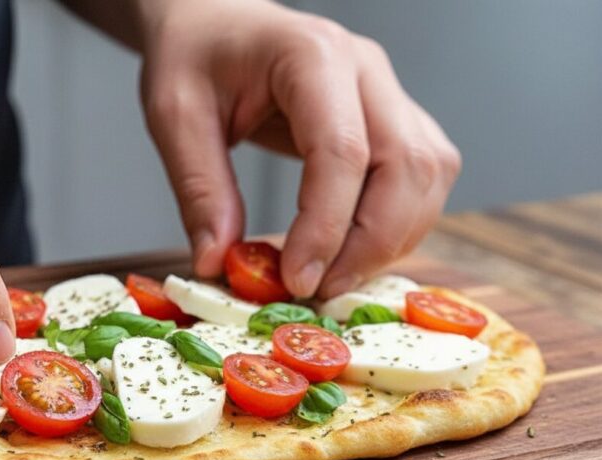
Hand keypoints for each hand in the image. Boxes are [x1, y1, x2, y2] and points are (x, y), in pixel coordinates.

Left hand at [138, 0, 460, 297]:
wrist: (215, 22)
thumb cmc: (194, 56)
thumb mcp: (174, 115)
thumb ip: (199, 188)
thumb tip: (219, 262)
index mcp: (311, 56)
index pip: (342, 150)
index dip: (325, 226)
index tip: (295, 279)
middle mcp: (365, 69)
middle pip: (406, 165)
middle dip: (370, 243)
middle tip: (319, 291)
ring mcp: (387, 91)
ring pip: (428, 175)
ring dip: (392, 239)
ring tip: (333, 279)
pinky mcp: (394, 117)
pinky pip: (422, 177)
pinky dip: (398, 223)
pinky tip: (353, 251)